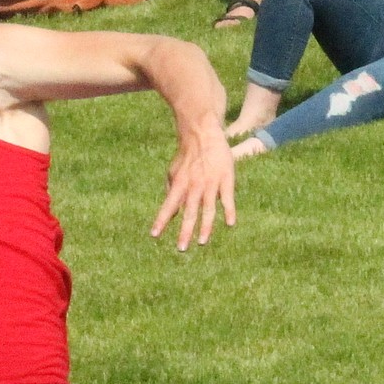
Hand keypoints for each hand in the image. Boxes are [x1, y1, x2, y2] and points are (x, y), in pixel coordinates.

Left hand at [150, 126, 236, 250]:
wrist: (203, 134)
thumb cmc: (186, 156)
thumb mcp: (173, 172)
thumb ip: (172, 191)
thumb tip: (171, 211)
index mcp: (180, 185)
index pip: (168, 206)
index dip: (161, 221)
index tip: (154, 235)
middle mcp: (194, 186)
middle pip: (189, 213)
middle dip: (185, 232)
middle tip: (181, 249)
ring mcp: (211, 184)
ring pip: (208, 210)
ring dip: (205, 228)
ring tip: (202, 242)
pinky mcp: (226, 179)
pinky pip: (228, 198)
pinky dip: (229, 211)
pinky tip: (230, 223)